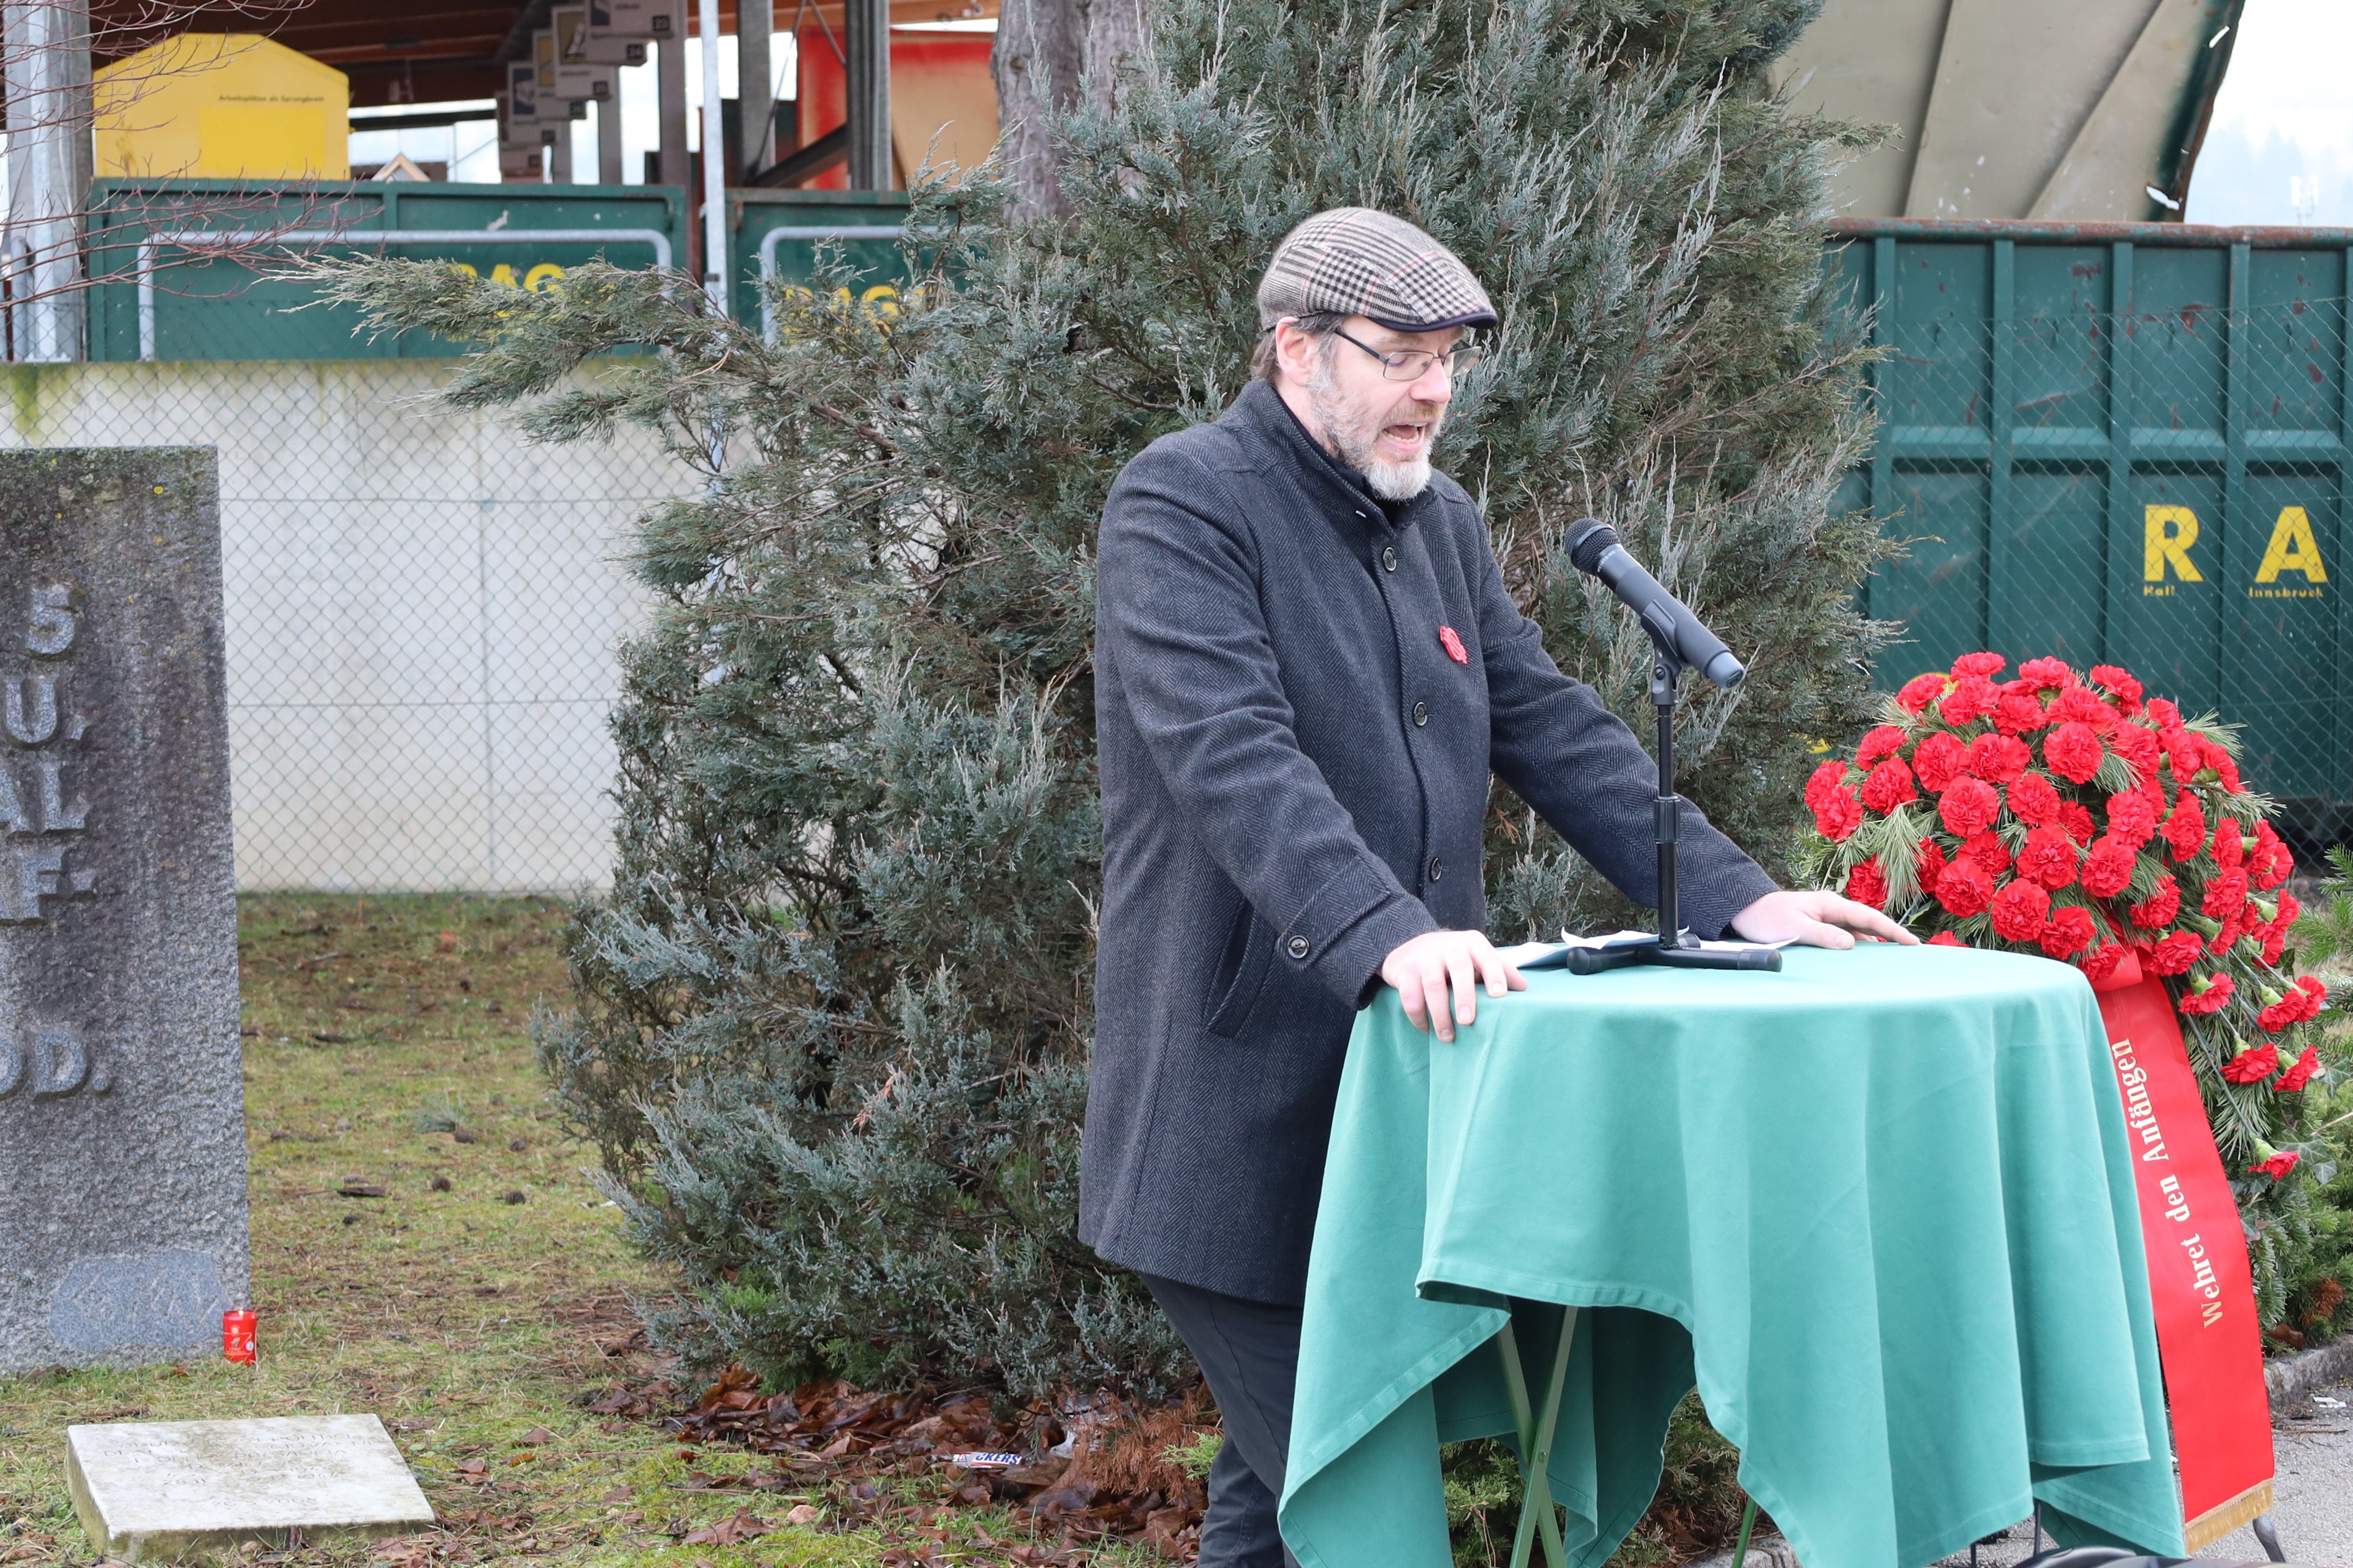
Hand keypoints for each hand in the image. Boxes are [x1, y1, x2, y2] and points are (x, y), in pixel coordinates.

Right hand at [1380, 929, 1526, 1040]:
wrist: (1410, 945)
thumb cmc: (1453, 958)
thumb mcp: (1477, 958)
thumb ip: (1500, 969)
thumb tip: (1524, 987)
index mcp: (1472, 944)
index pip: (1486, 956)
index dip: (1494, 974)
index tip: (1499, 995)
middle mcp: (1448, 946)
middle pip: (1459, 968)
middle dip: (1464, 996)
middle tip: (1467, 1021)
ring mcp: (1424, 957)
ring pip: (1432, 984)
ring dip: (1440, 1013)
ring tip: (1447, 1036)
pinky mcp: (1404, 971)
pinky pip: (1409, 995)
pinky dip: (1417, 1015)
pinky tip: (1426, 1028)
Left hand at [1729, 888, 1916, 948]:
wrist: (1745, 910)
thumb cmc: (1767, 918)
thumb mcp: (1794, 928)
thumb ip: (1822, 935)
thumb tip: (1851, 943)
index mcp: (1829, 904)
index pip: (1867, 917)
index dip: (1891, 930)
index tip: (1911, 942)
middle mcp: (1832, 909)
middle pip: (1867, 923)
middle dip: (1890, 935)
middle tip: (1913, 951)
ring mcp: (1826, 917)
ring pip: (1857, 931)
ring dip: (1875, 942)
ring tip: (1894, 959)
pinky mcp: (1819, 926)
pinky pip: (1845, 936)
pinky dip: (1858, 946)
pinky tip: (1864, 959)